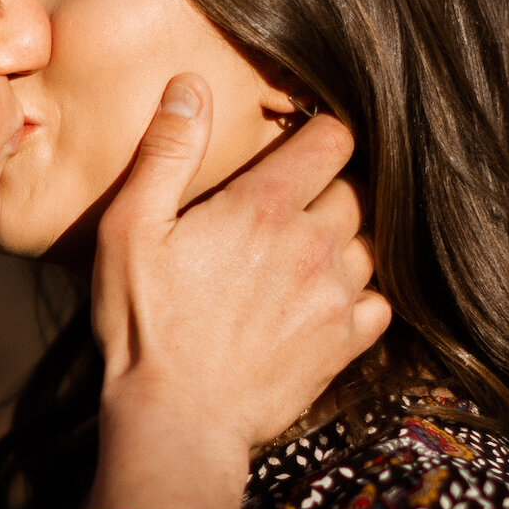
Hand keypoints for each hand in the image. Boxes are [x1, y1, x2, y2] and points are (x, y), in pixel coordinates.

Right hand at [88, 79, 386, 508]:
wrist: (176, 422)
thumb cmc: (143, 326)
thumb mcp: (130, 230)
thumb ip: (167, 153)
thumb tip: (192, 85)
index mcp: (264, 207)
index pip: (332, 139)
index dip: (318, 134)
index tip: (296, 146)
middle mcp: (314, 244)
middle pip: (355, 190)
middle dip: (328, 190)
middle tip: (286, 210)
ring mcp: (335, 296)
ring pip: (369, 244)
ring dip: (342, 244)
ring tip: (299, 259)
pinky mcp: (344, 344)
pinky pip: (378, 302)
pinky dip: (357, 296)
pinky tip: (320, 303)